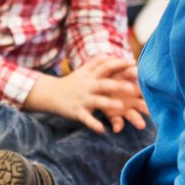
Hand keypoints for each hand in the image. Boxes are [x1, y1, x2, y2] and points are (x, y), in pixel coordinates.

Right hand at [27, 56, 148, 133]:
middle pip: (104, 84)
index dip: (119, 64)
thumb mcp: (83, 71)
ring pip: (97, 101)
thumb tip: (112, 54)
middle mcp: (88, 86)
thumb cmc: (72, 83)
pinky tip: (101, 129)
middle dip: (118, 86)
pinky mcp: (77, 111)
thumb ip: (97, 63)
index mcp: (91, 76)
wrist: (50, 94)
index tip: (133, 63)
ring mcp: (82, 99)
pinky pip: (86, 118)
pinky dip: (93, 124)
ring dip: (109, 104)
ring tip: (121, 107)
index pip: (106, 67)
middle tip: (134, 88)